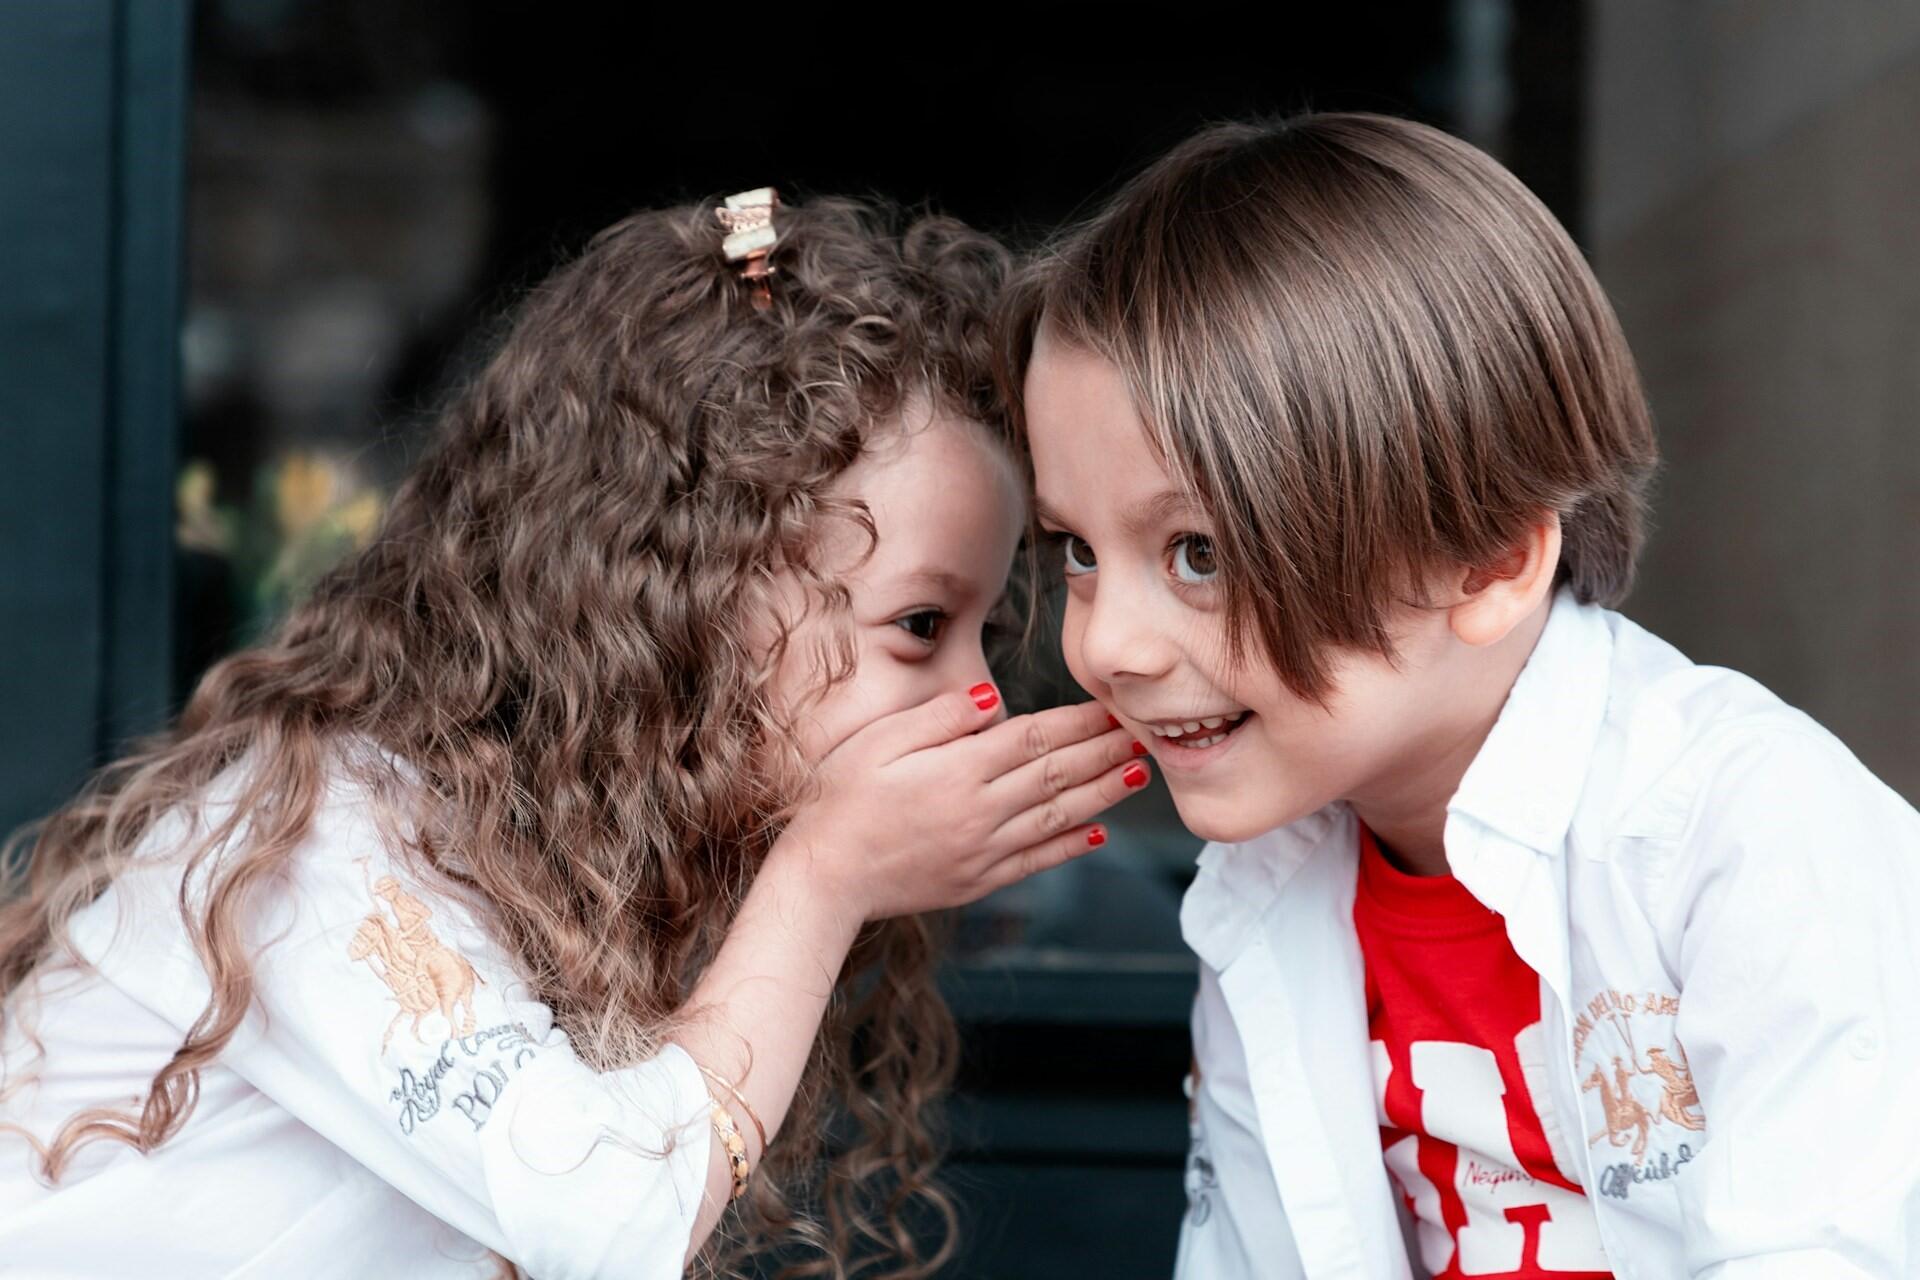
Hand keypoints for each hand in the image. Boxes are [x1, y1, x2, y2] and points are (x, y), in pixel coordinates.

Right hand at [771, 686, 1147, 925]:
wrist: (825, 877)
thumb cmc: (840, 799)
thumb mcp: (879, 741)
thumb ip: (940, 719)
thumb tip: (994, 699)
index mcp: (958, 770)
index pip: (1034, 738)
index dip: (1078, 722)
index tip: (1112, 708)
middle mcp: (980, 811)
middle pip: (1056, 774)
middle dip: (1104, 752)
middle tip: (1144, 734)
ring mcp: (983, 850)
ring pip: (1057, 817)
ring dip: (1102, 796)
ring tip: (1137, 776)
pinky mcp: (977, 881)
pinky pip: (1036, 861)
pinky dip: (1069, 847)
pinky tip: (1097, 835)